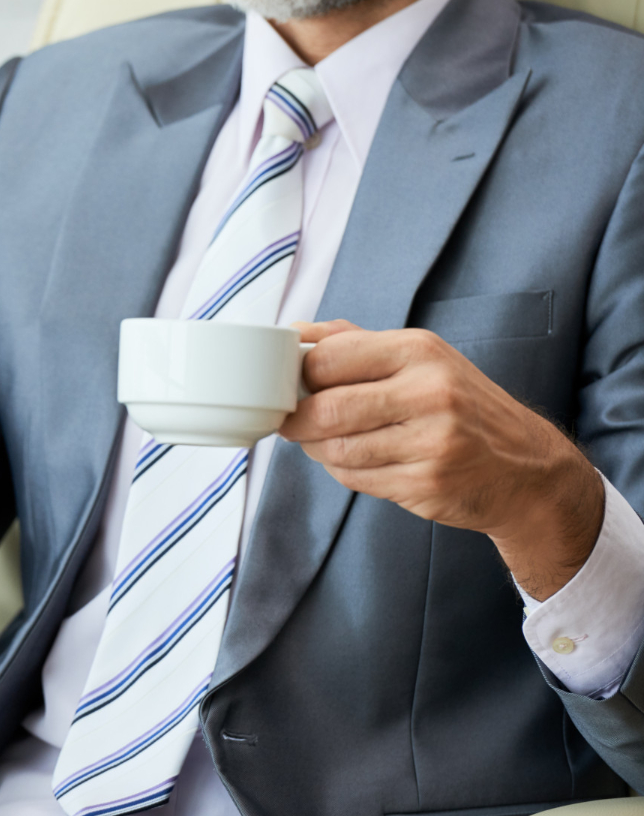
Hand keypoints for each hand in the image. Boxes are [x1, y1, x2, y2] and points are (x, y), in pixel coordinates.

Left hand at [279, 320, 603, 599]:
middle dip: (296, 420)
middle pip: (326, 410)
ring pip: (336, 449)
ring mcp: (431, 442)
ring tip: (326, 442)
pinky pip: (355, 479)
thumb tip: (294, 332)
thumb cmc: (460, 406)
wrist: (526, 468)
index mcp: (420, 351)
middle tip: (292, 422)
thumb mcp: (419, 358)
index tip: (289, 385)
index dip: (297, 376)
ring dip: (317, 449)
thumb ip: (353, 343)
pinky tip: (359, 462)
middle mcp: (430, 392)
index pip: (329, 359)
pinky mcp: (425, 484)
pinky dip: (344, 472)